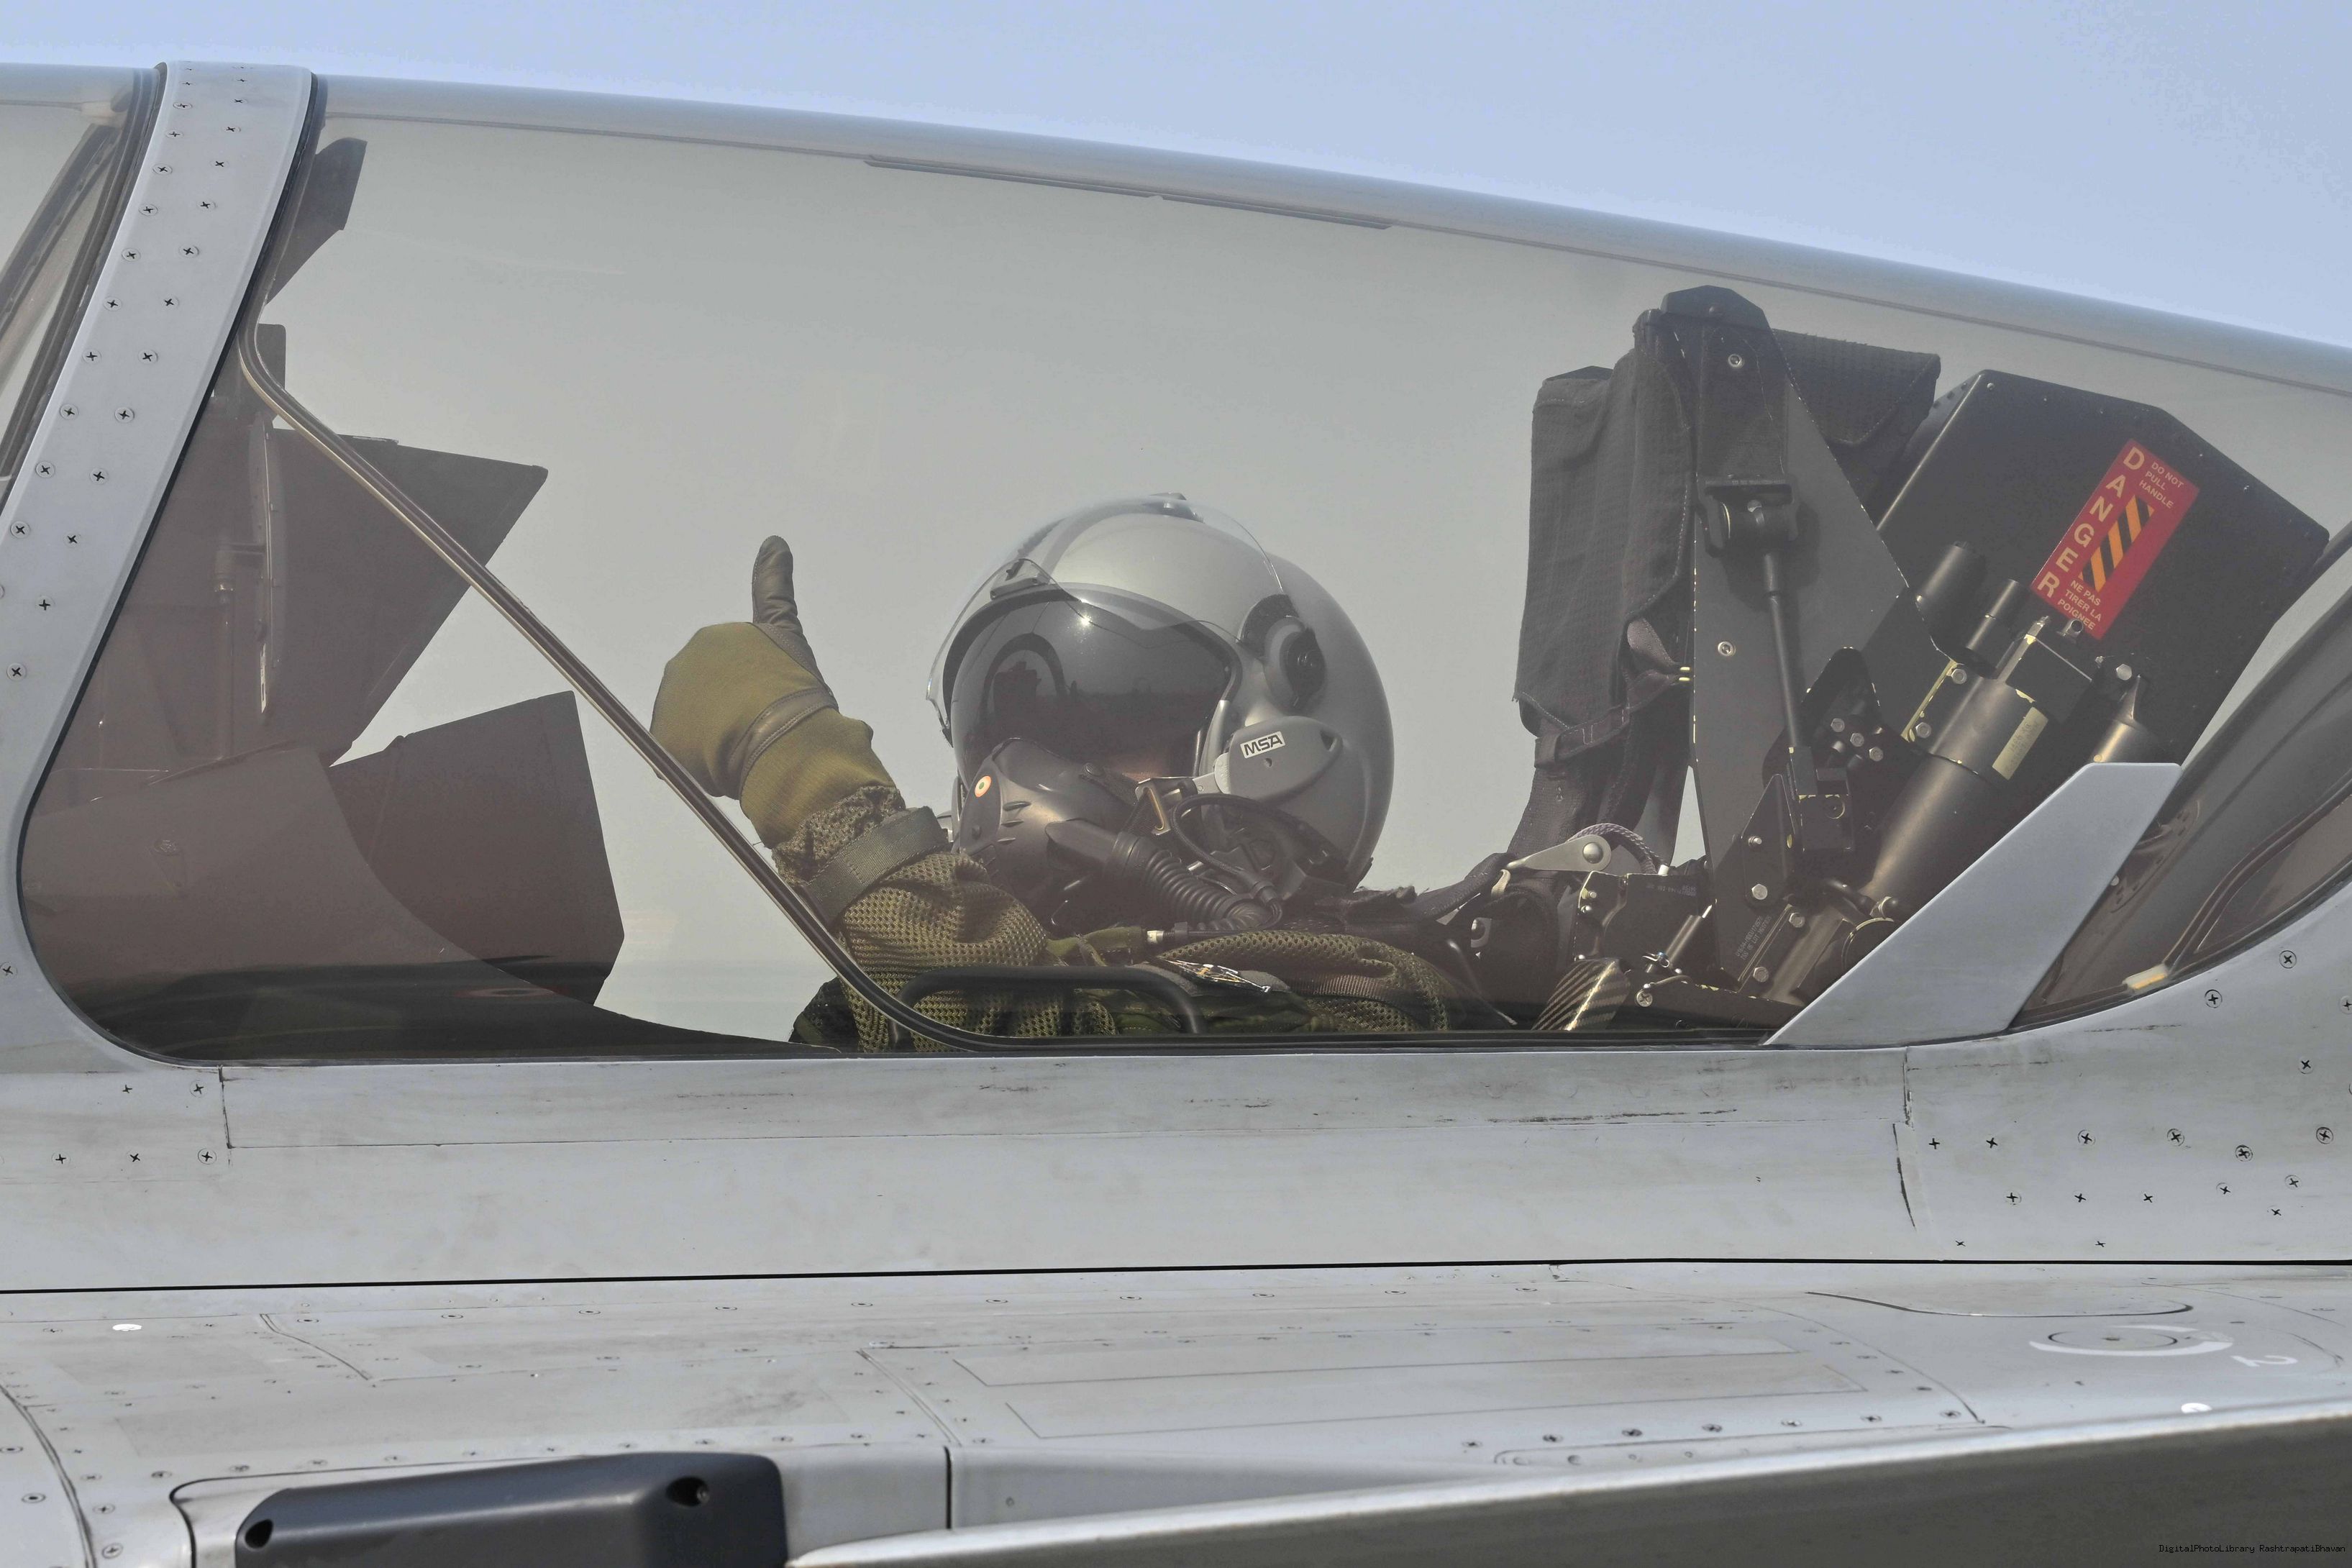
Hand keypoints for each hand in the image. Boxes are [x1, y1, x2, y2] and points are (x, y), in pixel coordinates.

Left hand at [653, 537, 839, 797]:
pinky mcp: (663, 737)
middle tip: (764, 727)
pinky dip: (699, 765)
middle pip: (708, 695)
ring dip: (715, 740)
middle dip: (731, 712)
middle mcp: (684, 662)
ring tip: (747, 747)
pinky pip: (679, 757)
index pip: (728, 666)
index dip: (752, 686)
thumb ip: (774, 587)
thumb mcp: (787, 633)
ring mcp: (670, 699)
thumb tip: (774, 540)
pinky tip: (725, 765)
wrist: (782, 741)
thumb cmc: (793, 690)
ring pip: (694, 727)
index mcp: (713, 638)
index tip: (768, 699)